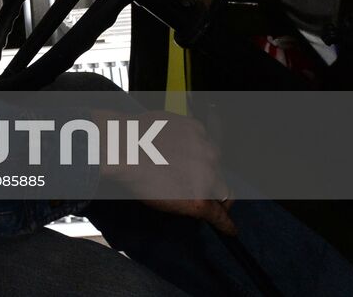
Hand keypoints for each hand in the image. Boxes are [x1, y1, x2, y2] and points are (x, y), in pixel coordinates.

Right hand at [94, 109, 235, 235]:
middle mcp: (208, 153)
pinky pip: (218, 215)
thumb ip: (178, 134)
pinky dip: (224, 224)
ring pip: (221, 193)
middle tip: (195, 190)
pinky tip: (229, 230)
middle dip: (210, 181)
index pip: (211, 153)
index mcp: (199, 132)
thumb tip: (177, 147)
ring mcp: (206, 177)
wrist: (123, 150)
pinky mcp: (199, 200)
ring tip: (206, 208)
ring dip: (213, 199)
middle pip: (218, 172)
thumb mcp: (163, 122)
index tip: (206, 175)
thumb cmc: (132, 137)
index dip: (207, 166)